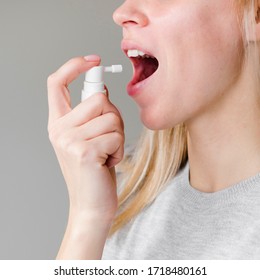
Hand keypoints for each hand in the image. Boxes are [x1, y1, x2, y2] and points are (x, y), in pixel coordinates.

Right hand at [47, 56, 124, 223]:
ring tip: (107, 152)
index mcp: (58, 123)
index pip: (57, 83)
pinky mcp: (85, 152)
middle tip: (109, 137)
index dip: (74, 66)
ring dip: (118, 136)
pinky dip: (119, 149)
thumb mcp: (88, 138)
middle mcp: (59, 129)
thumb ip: (90, 114)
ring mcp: (69, 140)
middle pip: (98, 97)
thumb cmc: (94, 170)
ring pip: (111, 117)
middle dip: (113, 116)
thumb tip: (103, 90)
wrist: (91, 204)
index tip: (93, 61)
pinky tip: (108, 162)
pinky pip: (116, 136)